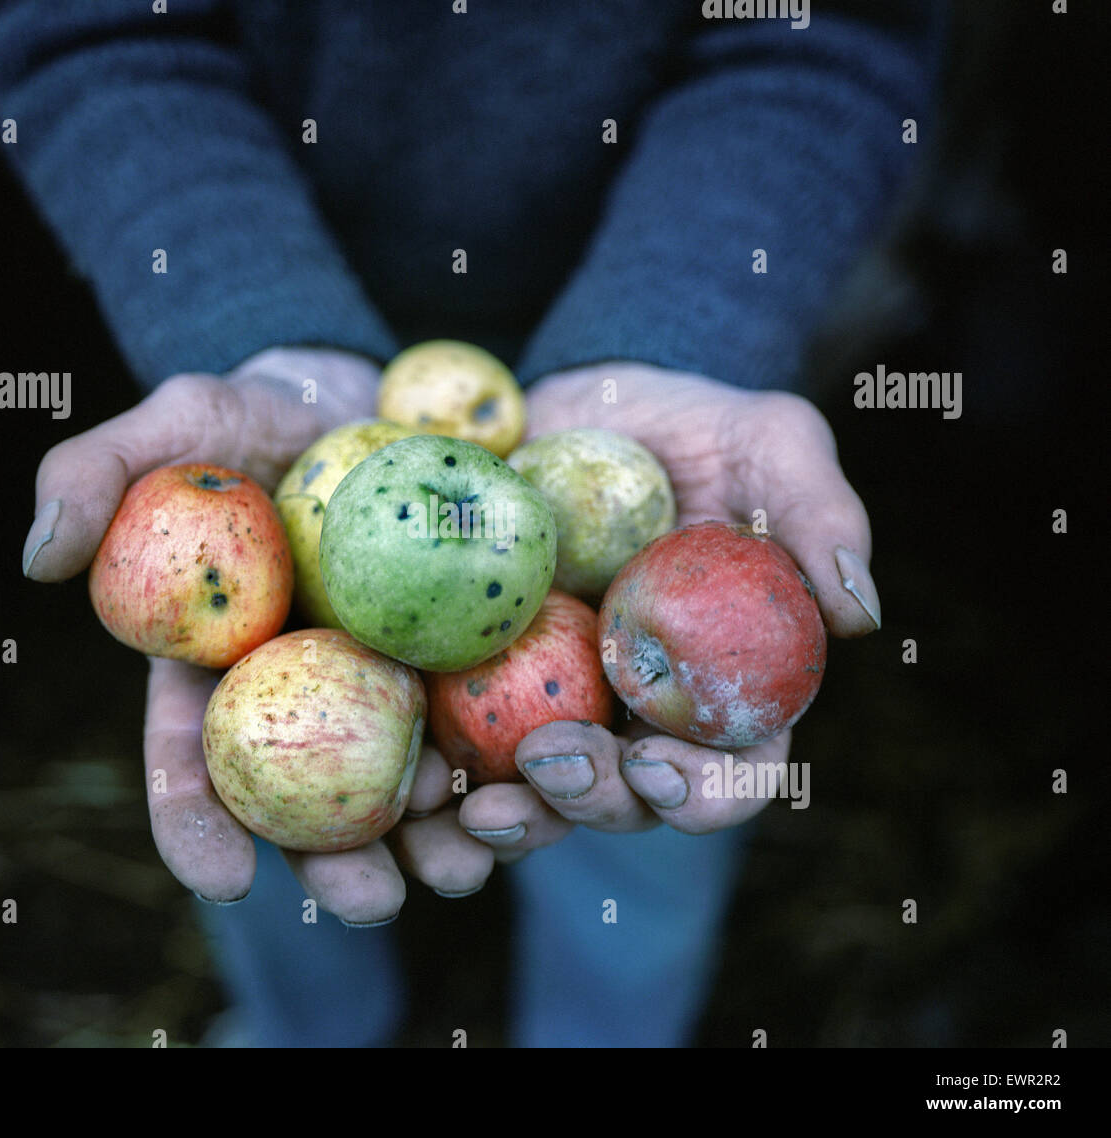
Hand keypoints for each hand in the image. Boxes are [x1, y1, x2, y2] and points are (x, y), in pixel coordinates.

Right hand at [22, 346, 493, 920]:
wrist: (364, 395)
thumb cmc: (258, 416)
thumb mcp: (180, 422)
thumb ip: (100, 472)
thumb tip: (37, 557)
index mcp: (220, 666)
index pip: (192, 756)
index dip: (195, 823)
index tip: (222, 880)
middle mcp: (302, 693)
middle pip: (308, 799)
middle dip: (337, 864)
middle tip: (374, 901)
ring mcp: (383, 681)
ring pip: (401, 783)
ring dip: (435, 840)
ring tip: (469, 865)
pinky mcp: (457, 657)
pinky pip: (480, 723)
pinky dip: (504, 764)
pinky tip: (533, 786)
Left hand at [460, 361, 880, 856]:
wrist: (590, 403)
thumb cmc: (696, 428)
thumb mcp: (771, 443)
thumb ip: (819, 514)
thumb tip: (860, 612)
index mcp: (728, 684)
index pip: (736, 768)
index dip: (705, 791)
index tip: (657, 765)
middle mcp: (646, 712)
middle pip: (630, 796)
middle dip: (592, 803)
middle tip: (546, 766)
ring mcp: (563, 701)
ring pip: (542, 791)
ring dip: (512, 818)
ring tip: (467, 813)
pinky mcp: (487, 677)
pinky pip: (463, 739)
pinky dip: (437, 774)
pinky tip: (407, 783)